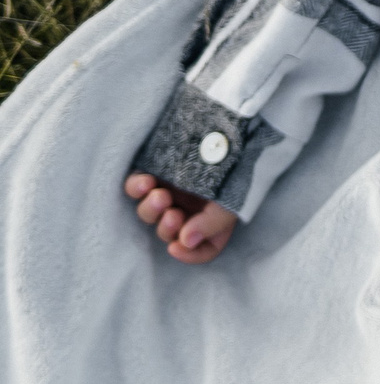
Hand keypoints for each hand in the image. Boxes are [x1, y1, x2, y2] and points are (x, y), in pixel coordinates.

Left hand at [123, 172, 238, 263]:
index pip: (202, 250)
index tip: (177, 246)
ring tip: (159, 195)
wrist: (234, 128)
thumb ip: (210, 226)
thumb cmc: (238, 166)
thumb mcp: (232, 201)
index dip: (189, 254)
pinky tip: (145, 182)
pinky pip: (136, 188)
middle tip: (172, 214)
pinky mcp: (155, 173)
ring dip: (151, 210)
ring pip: (149, 214)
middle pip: (170, 233)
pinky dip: (137, 189)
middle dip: (167, 227)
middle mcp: (192, 210)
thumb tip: (183, 242)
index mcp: (215, 221)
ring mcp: (172, 192)